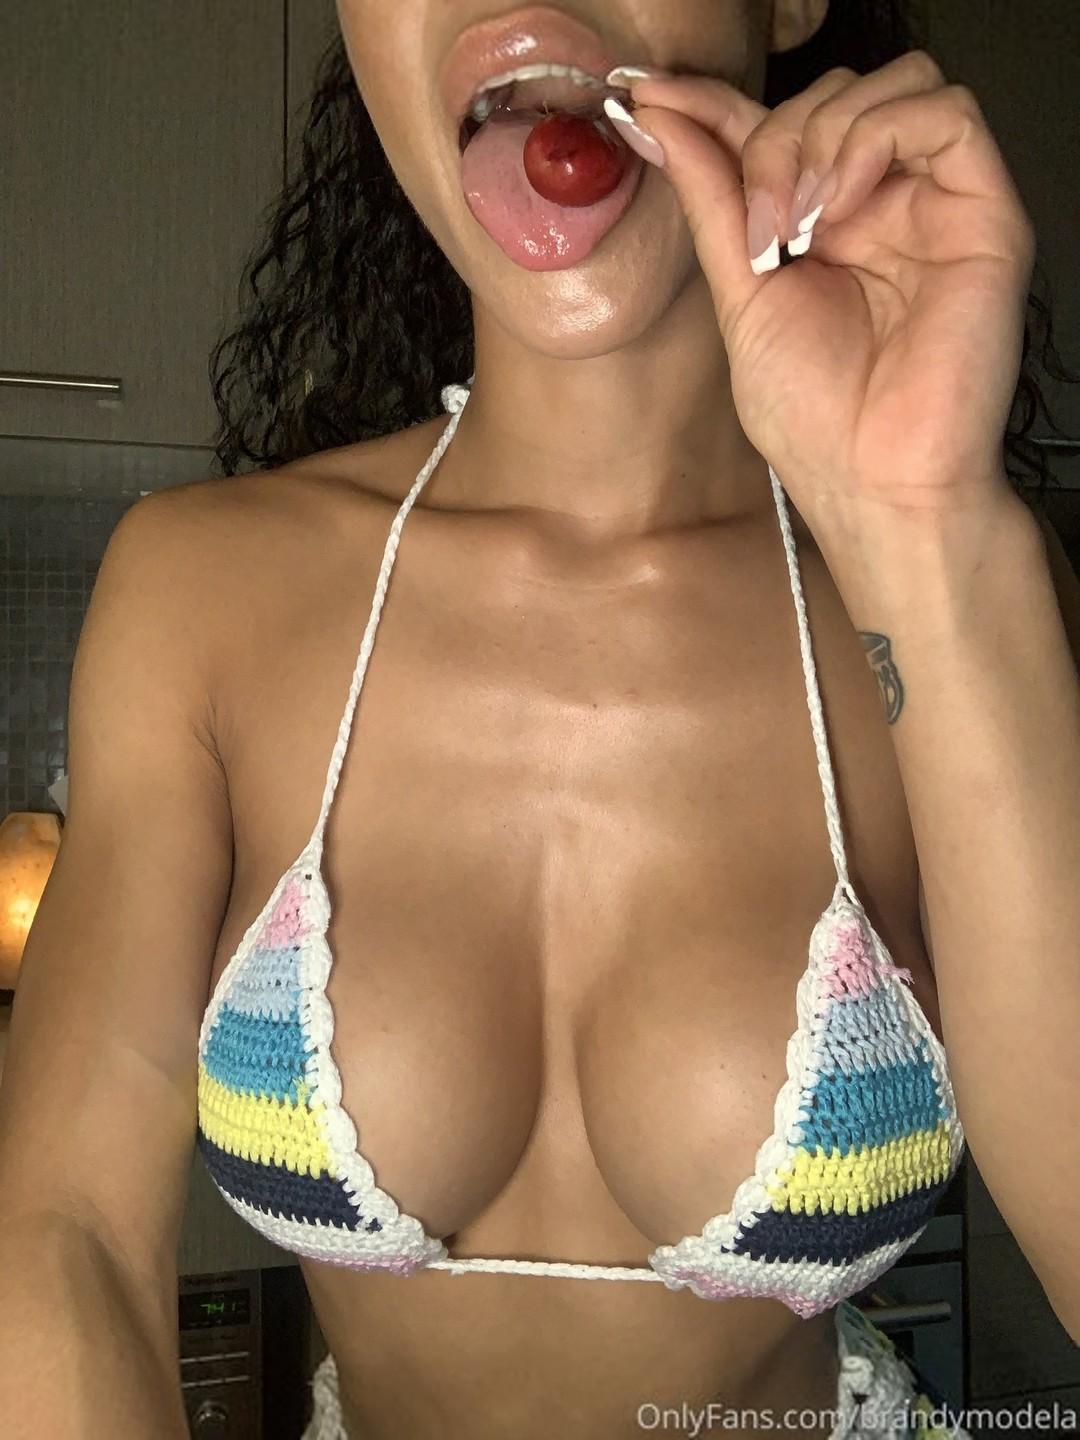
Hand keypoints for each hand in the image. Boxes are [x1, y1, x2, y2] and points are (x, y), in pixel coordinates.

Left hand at [612, 52, 1035, 526]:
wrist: (875, 486)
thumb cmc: (818, 422)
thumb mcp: (741, 296)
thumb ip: (714, 200)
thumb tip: (668, 118)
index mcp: (822, 228)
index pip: (777, 129)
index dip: (717, 105)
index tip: (655, 99)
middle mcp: (882, 209)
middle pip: (832, 96)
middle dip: (773, 140)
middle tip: (756, 225)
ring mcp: (935, 208)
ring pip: (893, 87)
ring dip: (822, 136)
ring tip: (798, 223)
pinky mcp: (984, 214)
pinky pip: (946, 114)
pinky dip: (878, 136)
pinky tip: (841, 205)